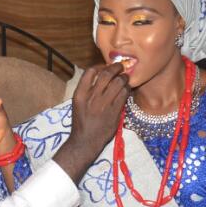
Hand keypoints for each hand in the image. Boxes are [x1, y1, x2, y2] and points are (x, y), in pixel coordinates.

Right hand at [52, 63, 129, 182]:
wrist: (85, 141)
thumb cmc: (81, 121)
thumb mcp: (78, 103)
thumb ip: (87, 89)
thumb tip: (100, 75)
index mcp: (80, 94)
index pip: (90, 71)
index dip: (100, 66)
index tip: (104, 67)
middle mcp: (92, 97)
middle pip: (106, 73)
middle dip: (115, 67)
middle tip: (120, 67)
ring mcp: (104, 104)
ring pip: (119, 82)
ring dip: (124, 78)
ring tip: (125, 78)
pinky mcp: (115, 111)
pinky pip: (125, 94)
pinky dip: (127, 89)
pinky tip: (127, 90)